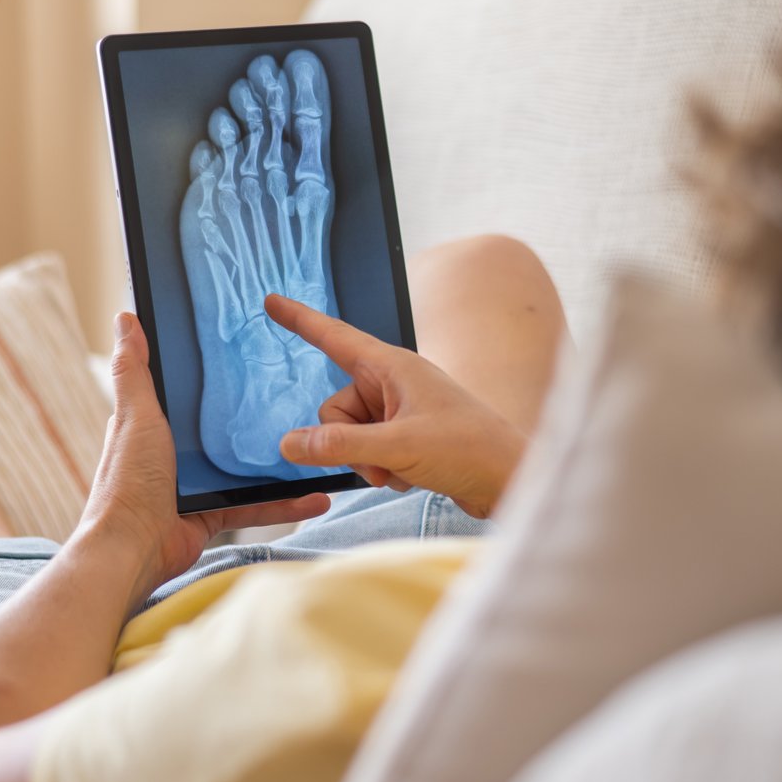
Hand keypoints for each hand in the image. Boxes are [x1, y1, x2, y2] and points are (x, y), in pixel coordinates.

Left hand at [80, 312, 329, 597]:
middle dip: (254, 418)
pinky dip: (283, 503)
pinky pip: (253, 505)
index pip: (186, 392)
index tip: (248, 356)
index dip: (212, 375)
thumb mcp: (136, 416)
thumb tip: (126, 319)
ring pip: (244, 468)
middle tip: (296, 395)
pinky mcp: (211, 514)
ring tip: (315, 446)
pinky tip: (315, 497)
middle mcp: (173, 452)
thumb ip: (134, 371)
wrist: (132, 550)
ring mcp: (193, 484)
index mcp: (153, 424)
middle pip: (220, 428)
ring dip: (278, 462)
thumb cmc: (129, 482)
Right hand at [266, 294, 526, 518]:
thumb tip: (289, 444)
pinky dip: (381, 467)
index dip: (300, 320)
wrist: (510, 479)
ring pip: (348, 433)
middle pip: (333, 406)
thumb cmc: (468, 450)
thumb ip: (340, 445)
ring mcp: (400, 411)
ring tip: (399, 471)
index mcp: (393, 366)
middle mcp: (394, 384)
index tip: (271, 301)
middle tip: (380, 461)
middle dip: (344, 441)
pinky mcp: (407, 436)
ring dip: (364, 459)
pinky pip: (368, 449)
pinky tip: (409, 477)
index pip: (335, 337)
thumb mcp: (397, 447)